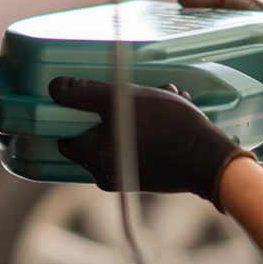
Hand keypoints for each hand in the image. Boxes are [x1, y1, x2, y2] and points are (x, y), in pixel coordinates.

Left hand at [48, 77, 255, 208]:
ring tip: (165, 95)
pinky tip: (176, 108)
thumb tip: (54, 88)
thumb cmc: (163, 127)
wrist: (208, 158)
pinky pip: (144, 144)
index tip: (89, 99)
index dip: (74, 116)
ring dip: (142, 111)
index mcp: (92, 158)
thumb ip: (84, 94)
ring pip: (126, 133)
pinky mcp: (151, 175)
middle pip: (100, 132)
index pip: (67, 138)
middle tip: (138, 91)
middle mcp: (107, 173)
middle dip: (118, 107)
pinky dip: (155, 126)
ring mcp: (130, 175)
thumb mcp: (119, 100)